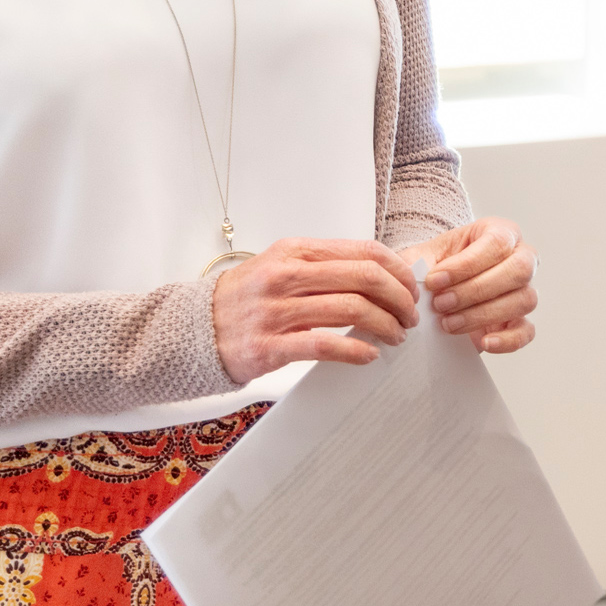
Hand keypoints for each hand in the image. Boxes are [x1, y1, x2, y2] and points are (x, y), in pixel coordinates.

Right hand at [209, 237, 420, 382]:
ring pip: (351, 310)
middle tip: (410, 316)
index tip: (411, 288)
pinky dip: (356, 350)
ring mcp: (276, 311)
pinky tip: (369, 354)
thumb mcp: (282, 265)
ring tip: (396, 336)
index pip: (364, 252)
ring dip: (385, 325)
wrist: (194, 329)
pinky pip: (324, 345)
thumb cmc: (246, 298)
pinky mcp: (268, 346)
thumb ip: (326, 267)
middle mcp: (286, 276)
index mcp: (295, 251)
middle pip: (365, 278)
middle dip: (399, 298)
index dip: (398, 270)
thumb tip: (382, 275)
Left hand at [397, 217, 538, 353]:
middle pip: (519, 270)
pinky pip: (527, 331)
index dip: (466, 265)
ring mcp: (525, 289)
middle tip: (441, 303)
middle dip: (476, 290)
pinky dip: (507, 340)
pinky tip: (483, 343)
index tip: (434, 281)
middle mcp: (522, 258)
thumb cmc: (438, 264)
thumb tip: (413, 281)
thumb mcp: (424, 255)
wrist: (439, 286)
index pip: (497, 243)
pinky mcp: (521, 320)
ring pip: (524, 300)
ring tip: (448, 322)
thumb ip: (417, 263)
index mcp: (501, 232)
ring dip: (483, 314)